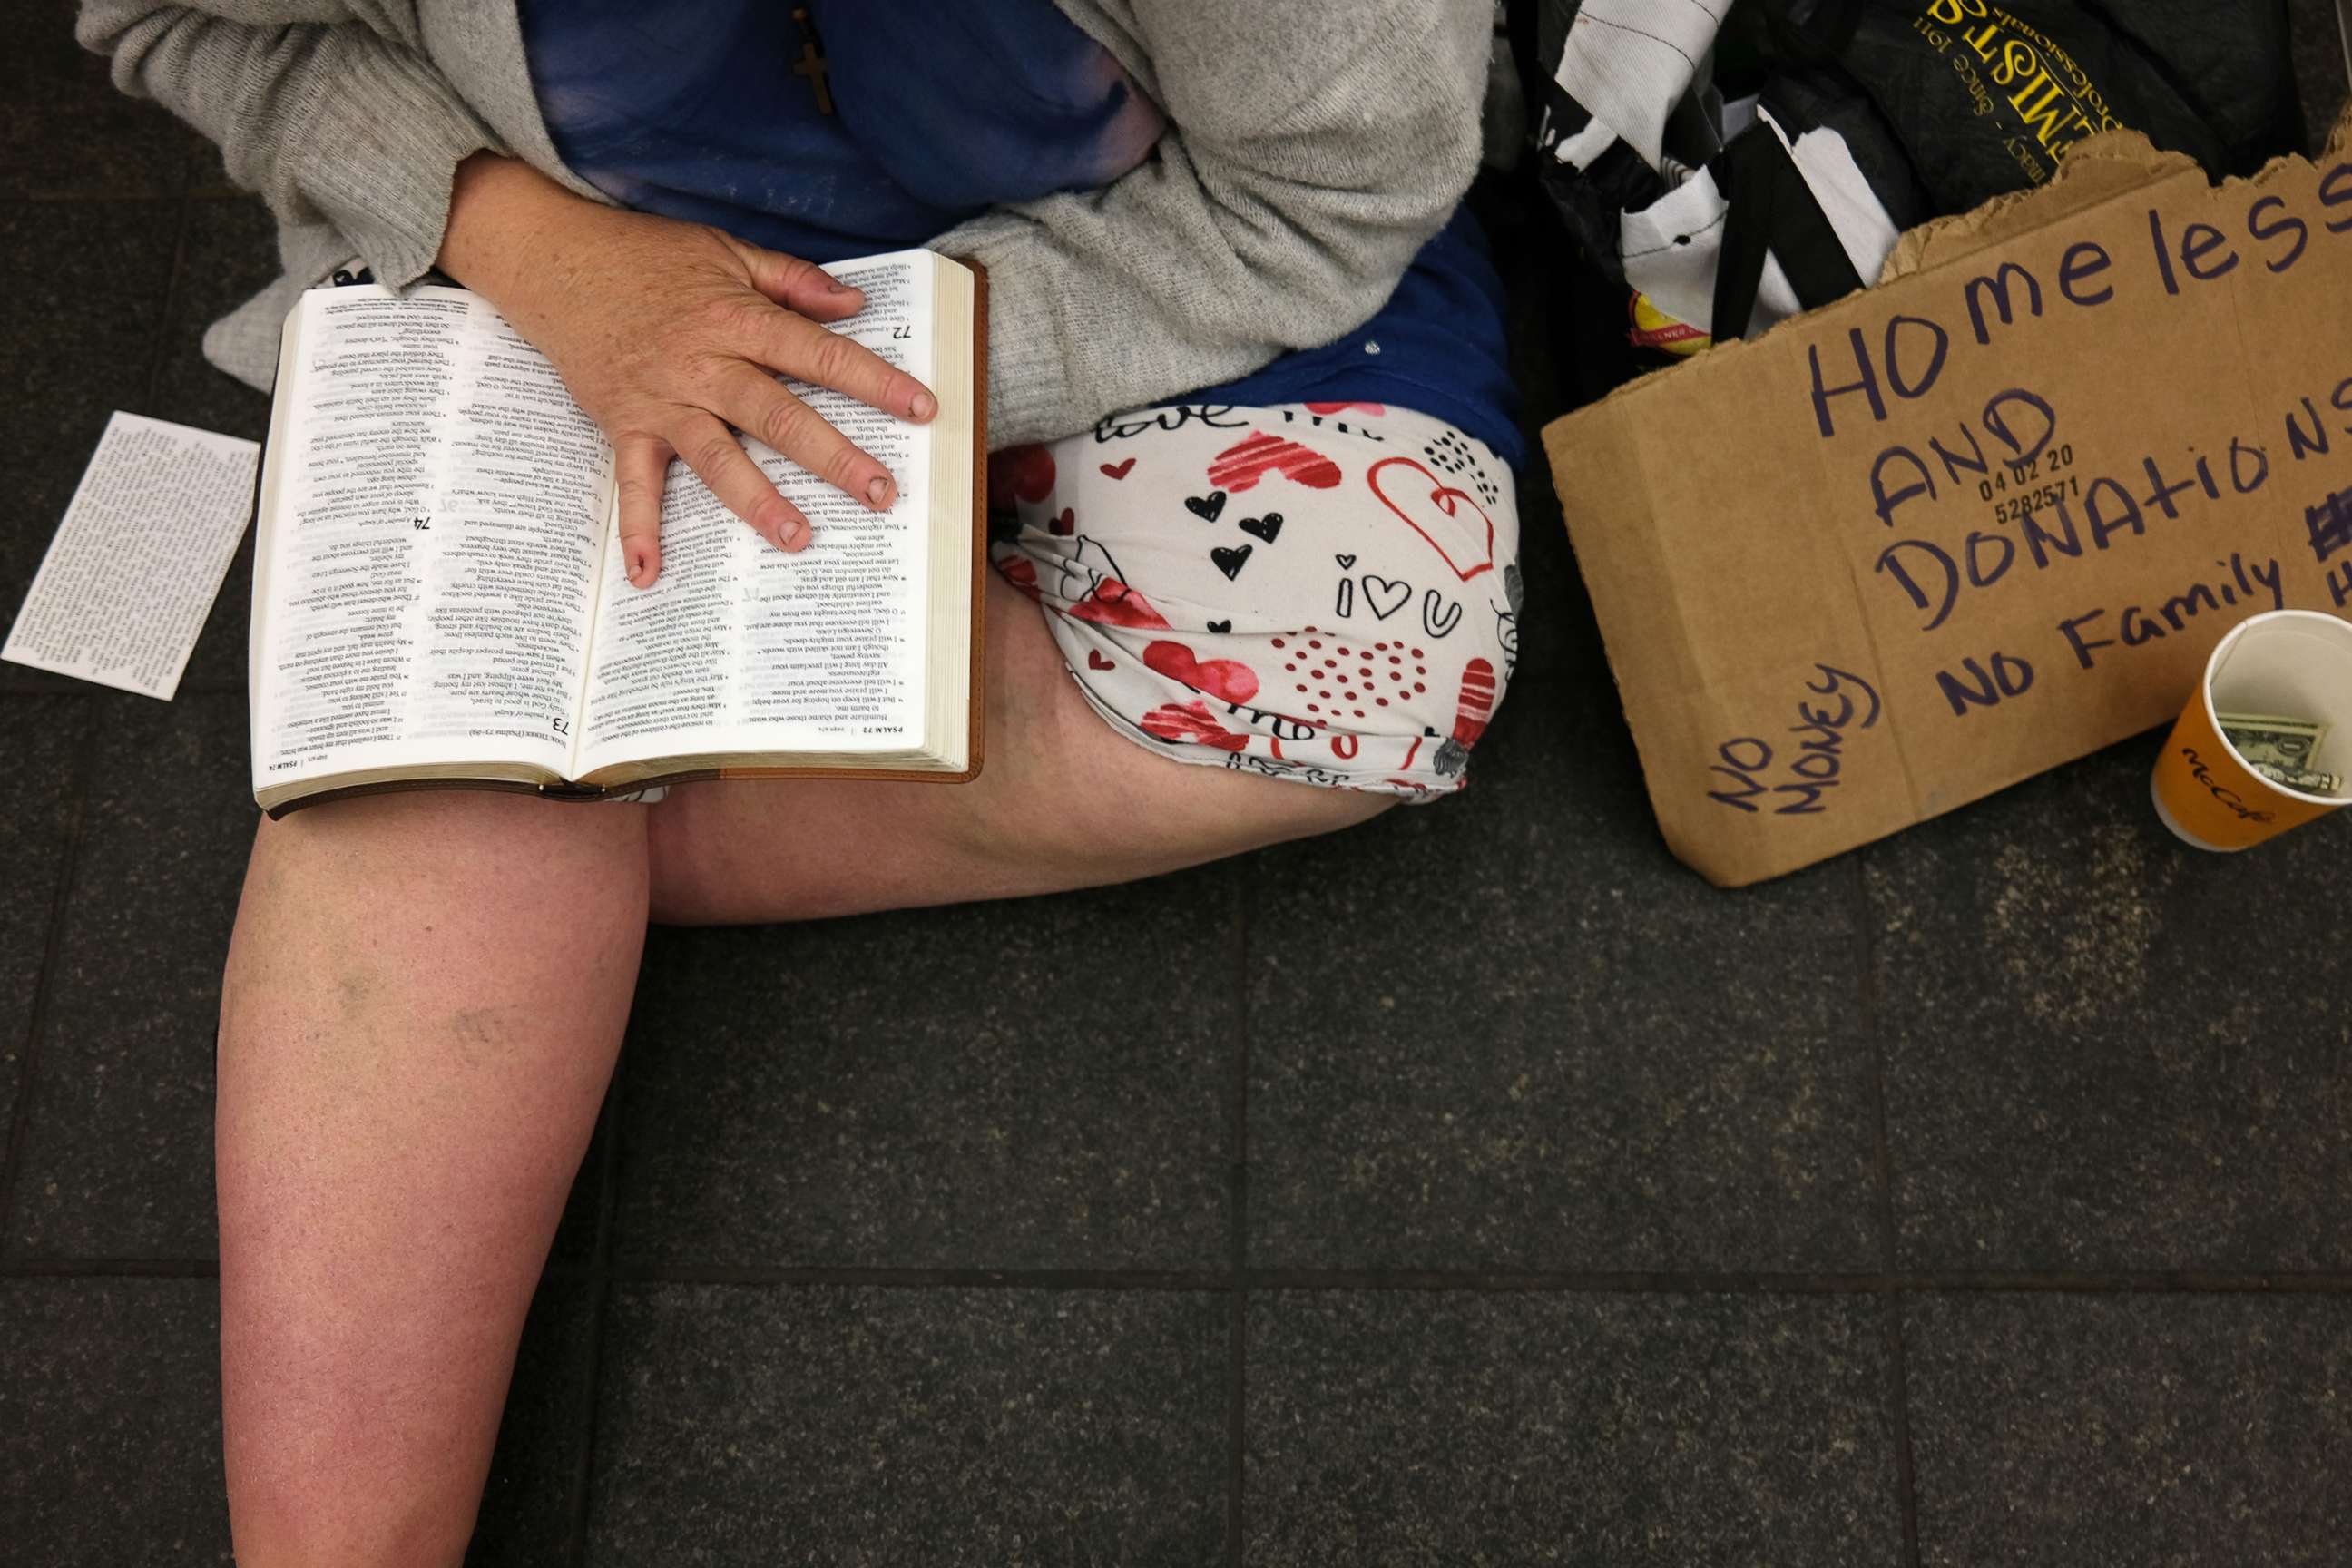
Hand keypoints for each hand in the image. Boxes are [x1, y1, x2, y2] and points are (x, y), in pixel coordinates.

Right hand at [436, 154, 935, 585]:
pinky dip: (639, 529)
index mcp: (738, 319)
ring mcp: (664, 400)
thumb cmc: (646, 255)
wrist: (556, 259)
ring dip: (759, 501)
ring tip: (800, 539)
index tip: (922, 409)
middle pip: (779, 416)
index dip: (874, 381)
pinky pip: (633, 484)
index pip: (819, 354)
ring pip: (718, 457)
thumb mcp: (726, 250)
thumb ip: (792, 281)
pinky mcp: (625, 424)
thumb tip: (854, 304)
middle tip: (880, 493)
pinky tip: (649, 575)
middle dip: (834, 456)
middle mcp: (704, 365)